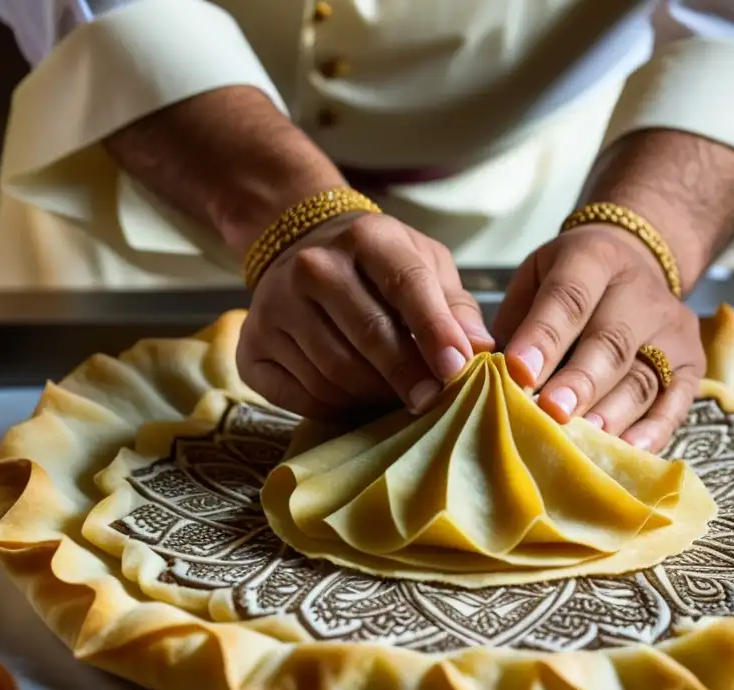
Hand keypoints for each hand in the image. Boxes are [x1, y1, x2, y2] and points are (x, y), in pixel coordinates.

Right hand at [237, 212, 494, 419]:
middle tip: (432, 401)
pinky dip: (336, 408)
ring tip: (396, 397)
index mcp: (366, 238)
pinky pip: (302, 395)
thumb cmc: (378, 265)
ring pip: (336, 372)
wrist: (299, 248)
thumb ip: (455, 305)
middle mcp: (313, 267)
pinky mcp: (252, 346)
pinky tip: (355, 400)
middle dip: (407, 376)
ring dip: (374, 396)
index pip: (406, 286)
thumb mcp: (424, 264)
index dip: (434, 331)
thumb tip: (480, 347)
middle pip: (368, 337)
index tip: (457, 369)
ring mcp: (275, 307)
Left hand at [493, 224, 705, 451]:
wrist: (637, 259)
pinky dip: (655, 429)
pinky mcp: (693, 362)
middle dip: (579, 382)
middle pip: (610, 342)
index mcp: (593, 259)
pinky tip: (629, 450)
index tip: (518, 371)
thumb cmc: (569, 283)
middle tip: (551, 413)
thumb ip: (515, 322)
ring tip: (582, 440)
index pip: (568, 298)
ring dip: (611, 413)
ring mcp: (672, 328)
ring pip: (643, 377)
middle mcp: (640, 291)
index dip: (544, 337)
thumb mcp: (534, 278)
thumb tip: (487, 376)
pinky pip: (678, 401)